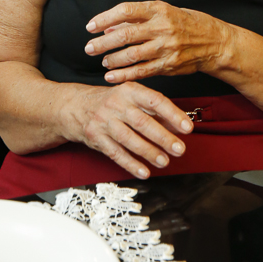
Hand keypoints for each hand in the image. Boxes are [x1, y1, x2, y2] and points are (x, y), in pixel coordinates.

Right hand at [67, 82, 192, 179]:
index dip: (172, 114)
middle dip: (163, 137)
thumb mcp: (131, 97)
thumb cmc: (110, 101)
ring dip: (149, 152)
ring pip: (130, 139)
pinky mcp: (96, 138)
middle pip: (142, 122)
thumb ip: (154, 109)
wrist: (75, 106)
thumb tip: (178, 123)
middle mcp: (116, 104)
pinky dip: (131, 164)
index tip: (187, 127)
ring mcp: (104, 121)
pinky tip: (144, 171)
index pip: (155, 101)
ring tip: (165, 161)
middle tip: (180, 148)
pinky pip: (116, 153)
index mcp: (129, 90)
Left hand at [85, 0, 230, 83]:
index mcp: (159, 9)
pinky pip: (142, 71)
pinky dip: (124, 75)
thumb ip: (138, 19)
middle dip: (103, 43)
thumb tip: (109, 26)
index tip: (91, 26)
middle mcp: (161, 27)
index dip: (105, 18)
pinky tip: (112, 77)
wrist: (214, 42)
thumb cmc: (187, 23)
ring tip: (103, 62)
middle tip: (89, 48)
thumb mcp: (165, 11)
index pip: (125, 11)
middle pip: (125, 35)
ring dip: (113, 60)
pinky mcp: (169, 65)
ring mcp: (166, 47)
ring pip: (131, 55)